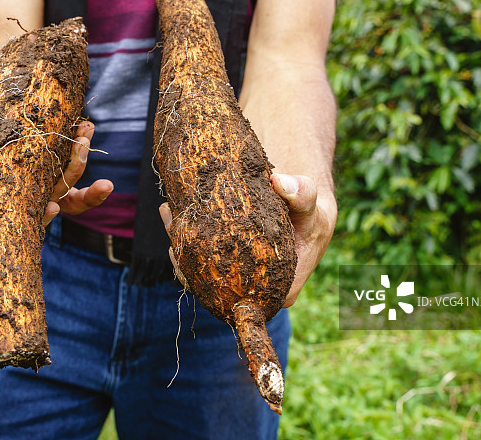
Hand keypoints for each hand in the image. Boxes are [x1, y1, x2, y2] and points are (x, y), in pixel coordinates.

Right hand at [0, 91, 112, 226]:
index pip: (21, 216)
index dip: (40, 215)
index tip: (53, 207)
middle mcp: (21, 197)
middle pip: (55, 196)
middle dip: (73, 169)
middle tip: (82, 140)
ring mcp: (39, 187)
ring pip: (67, 185)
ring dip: (81, 160)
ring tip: (85, 129)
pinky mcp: (53, 174)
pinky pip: (77, 198)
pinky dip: (93, 195)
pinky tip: (107, 186)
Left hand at [158, 172, 336, 307]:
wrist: (304, 209)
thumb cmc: (309, 213)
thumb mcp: (311, 204)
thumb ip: (302, 194)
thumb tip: (280, 182)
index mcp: (281, 289)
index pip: (242, 296)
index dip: (212, 279)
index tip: (190, 248)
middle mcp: (256, 290)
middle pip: (215, 283)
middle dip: (189, 255)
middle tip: (173, 222)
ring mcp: (240, 278)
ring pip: (205, 270)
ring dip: (182, 243)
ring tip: (169, 212)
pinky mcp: (229, 264)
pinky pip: (203, 258)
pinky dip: (187, 236)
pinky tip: (173, 212)